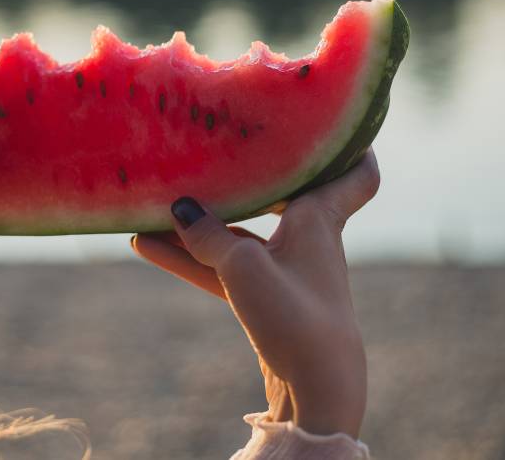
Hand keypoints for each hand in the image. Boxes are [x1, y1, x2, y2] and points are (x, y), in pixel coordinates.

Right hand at [132, 151, 379, 437]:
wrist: (316, 390)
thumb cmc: (294, 313)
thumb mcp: (244, 266)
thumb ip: (207, 234)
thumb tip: (178, 208)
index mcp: (320, 217)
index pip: (357, 174)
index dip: (351, 144)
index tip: (328, 114)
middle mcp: (308, 237)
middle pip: (283, 193)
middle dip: (251, 173)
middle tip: (219, 147)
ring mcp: (285, 270)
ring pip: (239, 232)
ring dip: (200, 222)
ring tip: (152, 202)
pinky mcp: (265, 299)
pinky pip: (223, 266)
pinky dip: (191, 257)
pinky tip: (147, 245)